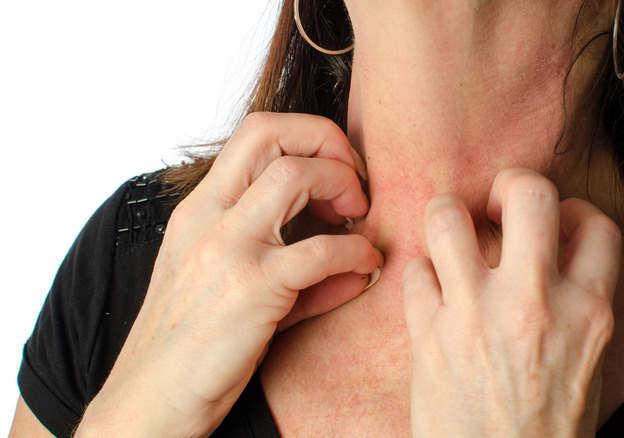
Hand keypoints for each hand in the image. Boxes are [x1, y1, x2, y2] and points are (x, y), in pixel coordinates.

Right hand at [76, 113, 382, 436]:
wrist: (149, 401)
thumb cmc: (191, 346)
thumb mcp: (231, 287)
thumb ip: (295, 266)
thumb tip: (358, 262)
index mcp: (199, 209)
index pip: (255, 133)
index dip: (309, 135)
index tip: (339, 169)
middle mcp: (207, 217)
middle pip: (271, 133)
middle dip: (329, 142)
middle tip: (355, 183)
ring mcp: (227, 249)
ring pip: (295, 176)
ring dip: (343, 186)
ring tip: (358, 218)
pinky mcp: (250, 290)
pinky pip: (321, 251)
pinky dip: (356, 252)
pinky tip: (366, 267)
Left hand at [403, 169, 620, 436]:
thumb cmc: (547, 427)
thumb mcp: (587, 361)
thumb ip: (577, 301)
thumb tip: (553, 248)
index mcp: (588, 313)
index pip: (595, 224)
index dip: (573, 211)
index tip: (555, 225)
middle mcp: (534, 304)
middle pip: (528, 193)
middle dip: (510, 183)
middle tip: (497, 204)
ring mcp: (476, 316)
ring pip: (447, 217)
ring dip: (446, 216)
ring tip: (451, 235)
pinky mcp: (428, 336)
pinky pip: (413, 271)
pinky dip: (420, 274)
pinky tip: (431, 292)